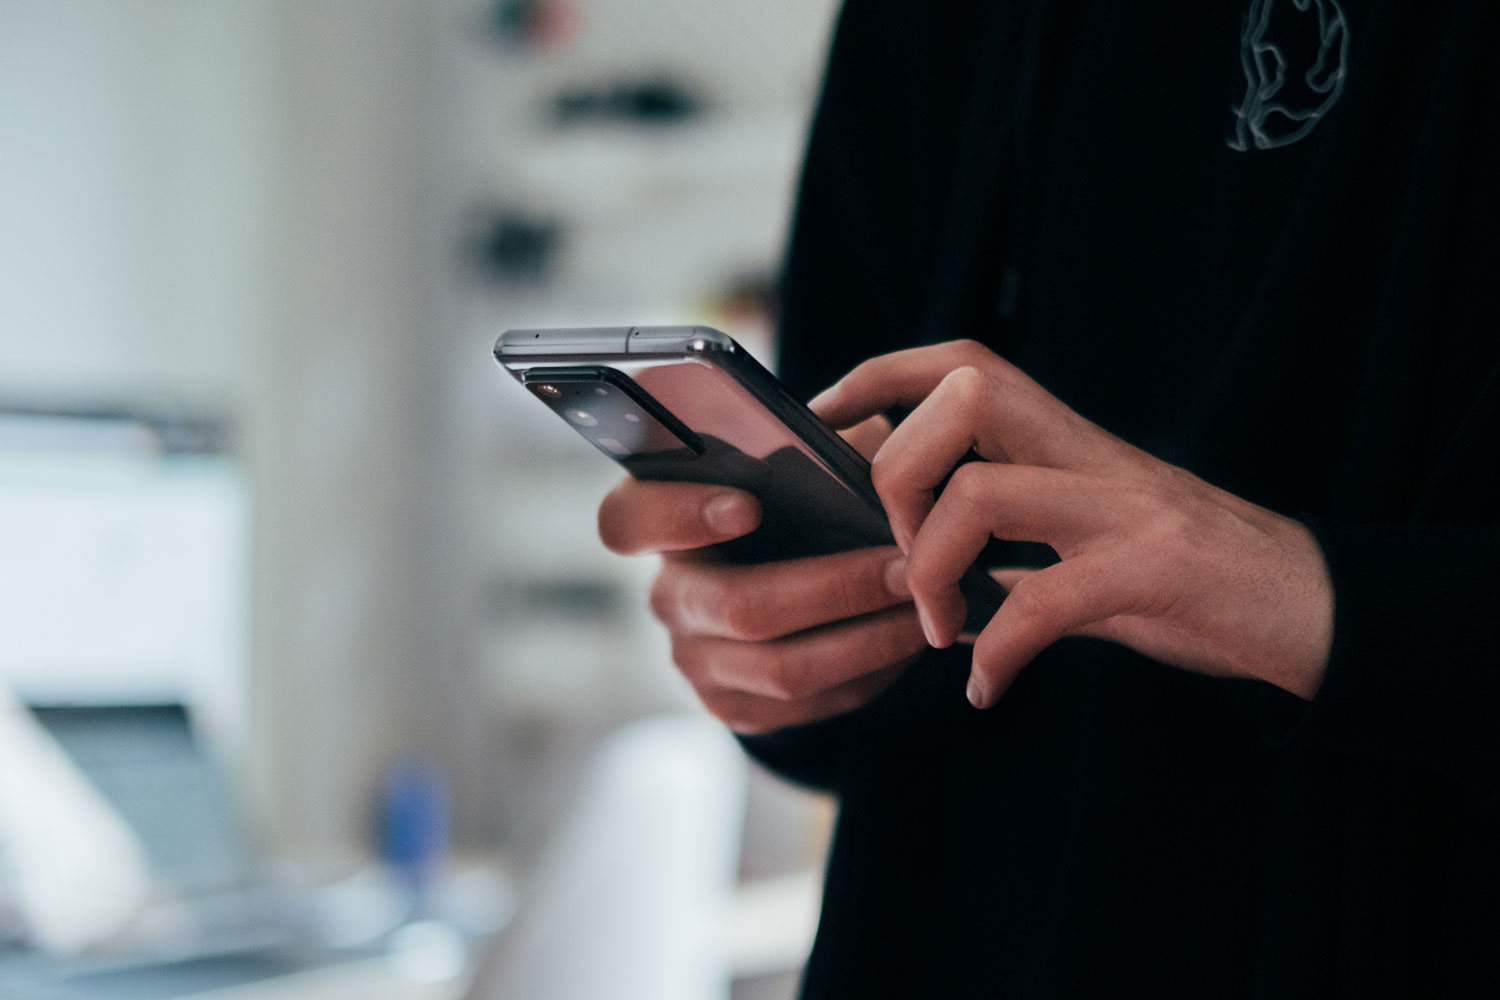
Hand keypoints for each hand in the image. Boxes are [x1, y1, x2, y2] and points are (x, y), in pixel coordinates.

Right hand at [597, 417, 925, 733]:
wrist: (790, 576)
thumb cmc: (797, 501)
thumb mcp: (800, 460)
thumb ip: (817, 447)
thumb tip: (867, 453)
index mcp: (661, 520)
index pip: (629, 520)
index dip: (680, 515)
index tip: (749, 504)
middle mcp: (668, 595)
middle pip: (739, 607)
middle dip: (836, 588)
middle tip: (907, 567)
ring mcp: (694, 659)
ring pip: (783, 669)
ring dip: (868, 639)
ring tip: (926, 607)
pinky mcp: (732, 706)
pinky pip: (806, 705)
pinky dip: (869, 673)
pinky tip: (907, 641)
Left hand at [810, 340, 1333, 708]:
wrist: (1311, 607)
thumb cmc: (1190, 578)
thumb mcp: (1088, 546)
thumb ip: (1014, 546)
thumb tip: (923, 567)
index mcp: (1067, 441)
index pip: (961, 363)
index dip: (879, 375)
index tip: (825, 420)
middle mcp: (1090, 456)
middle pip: (961, 398)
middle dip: (898, 475)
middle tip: (902, 557)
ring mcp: (1124, 508)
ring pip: (983, 493)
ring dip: (934, 570)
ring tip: (940, 629)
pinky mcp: (1154, 570)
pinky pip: (1045, 602)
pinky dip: (999, 652)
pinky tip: (988, 687)